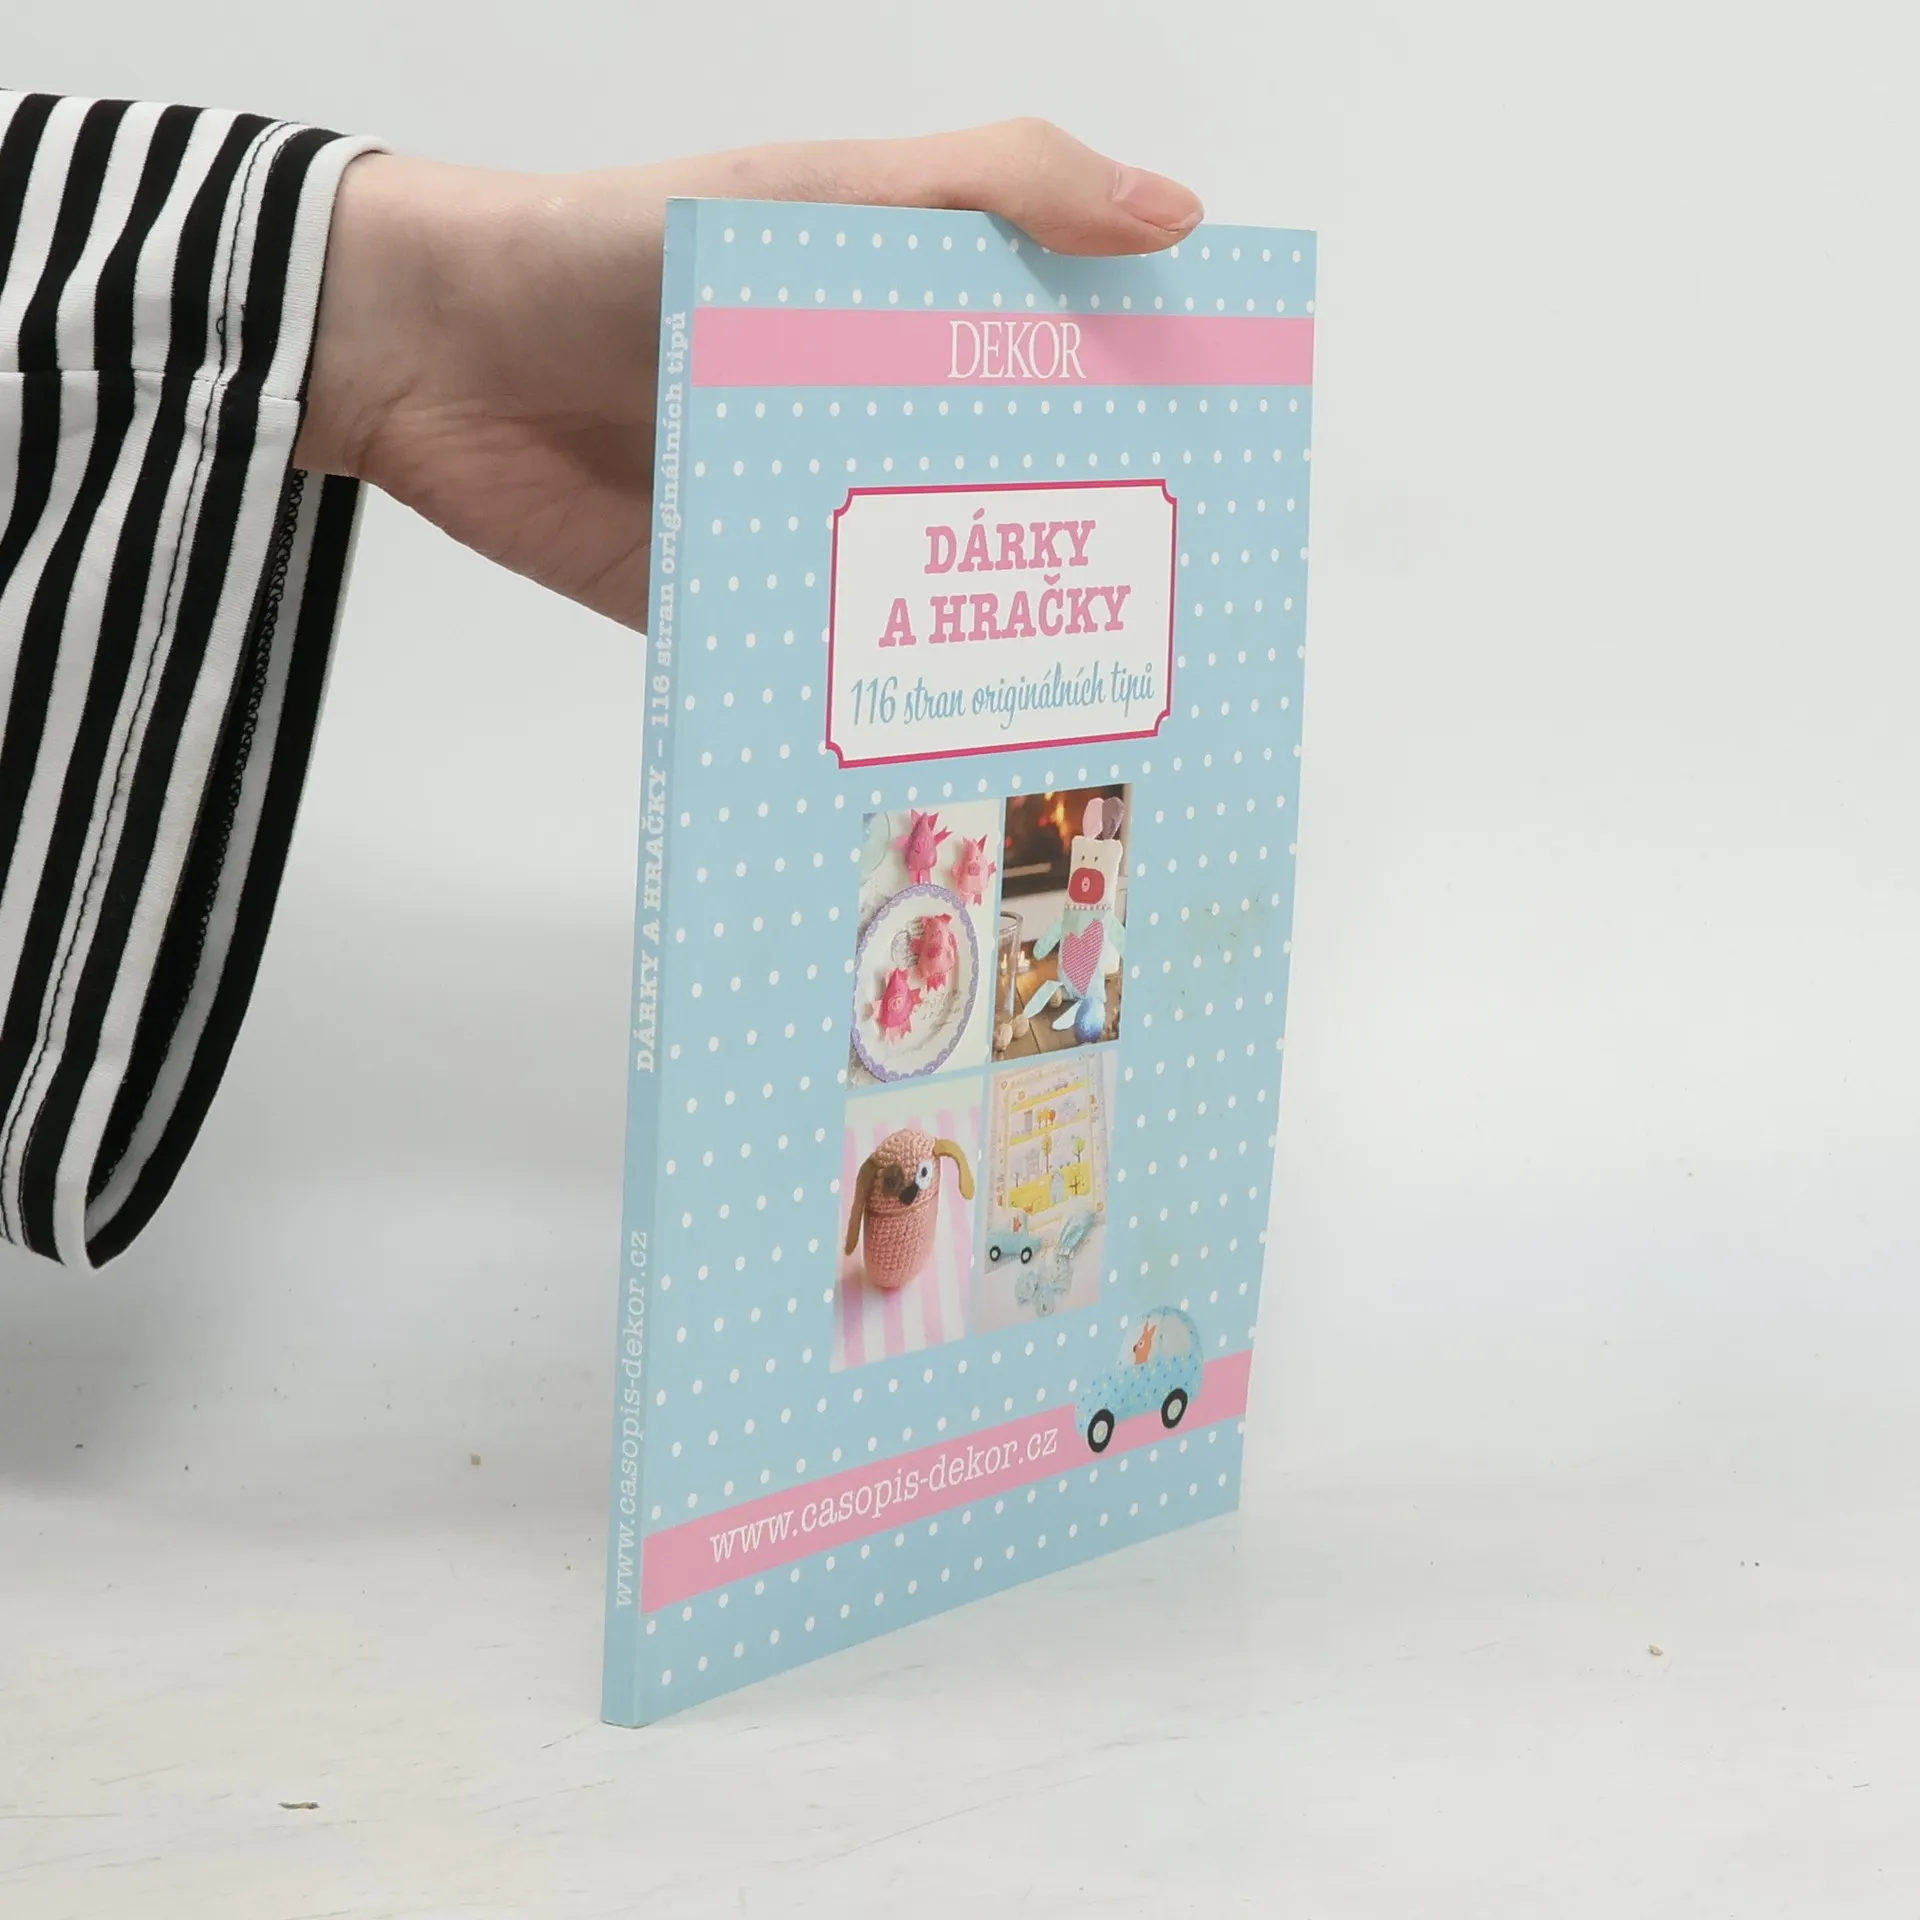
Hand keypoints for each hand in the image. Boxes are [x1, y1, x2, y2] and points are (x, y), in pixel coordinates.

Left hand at [296, 122, 1201, 629]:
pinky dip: (868, 704)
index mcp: (899, 330)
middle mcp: (860, 434)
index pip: (1046, 374)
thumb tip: (1174, 215)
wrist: (433, 353)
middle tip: (1166, 631)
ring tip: (1081, 715)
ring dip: (982, 650)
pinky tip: (943, 749)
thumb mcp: (824, 191)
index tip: (1215, 476)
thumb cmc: (620, 246)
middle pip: (992, 505)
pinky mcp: (730, 612)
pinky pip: (815, 669)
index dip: (1131, 417)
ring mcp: (797, 531)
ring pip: (916, 602)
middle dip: (1072, 564)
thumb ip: (995, 188)